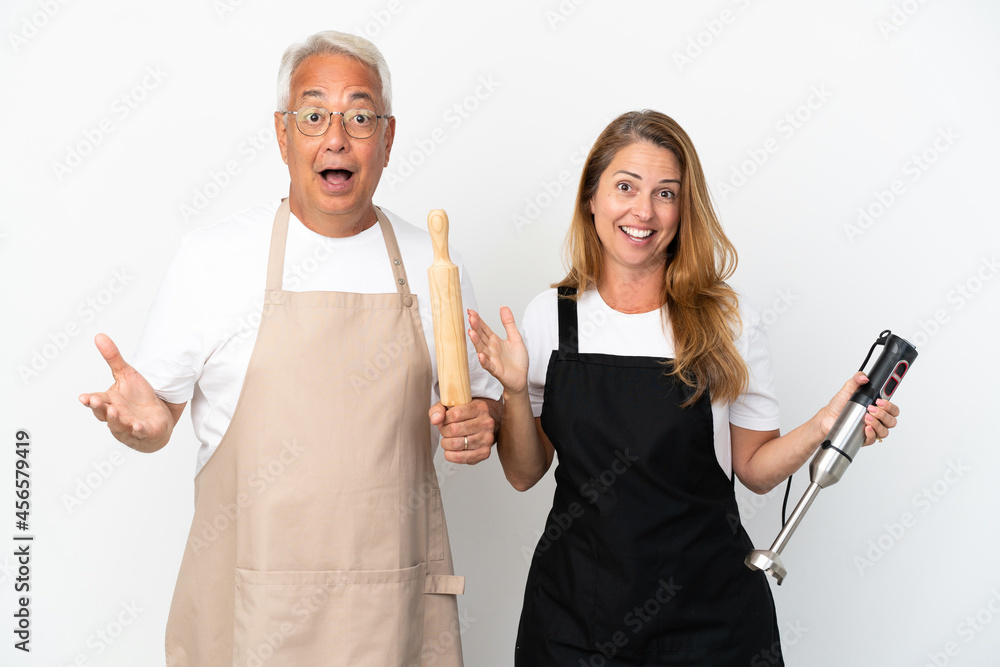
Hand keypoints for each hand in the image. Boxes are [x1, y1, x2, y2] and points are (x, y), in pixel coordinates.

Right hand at [78, 334, 176, 451]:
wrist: (158, 415)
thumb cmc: (138, 397)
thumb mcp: (126, 374)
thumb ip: (113, 358)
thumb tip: (99, 335)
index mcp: (109, 402)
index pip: (96, 401)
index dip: (89, 400)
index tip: (83, 397)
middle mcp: (116, 416)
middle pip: (104, 414)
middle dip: (99, 408)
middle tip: (94, 401)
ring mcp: (129, 426)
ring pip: (119, 425)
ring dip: (116, 420)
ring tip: (114, 412)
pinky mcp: (145, 432)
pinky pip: (140, 433)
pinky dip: (138, 430)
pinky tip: (138, 426)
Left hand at [429, 399, 496, 464]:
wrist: (482, 426)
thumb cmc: (465, 415)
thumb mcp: (451, 405)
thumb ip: (438, 409)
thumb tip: (435, 420)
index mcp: (480, 407)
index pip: (455, 414)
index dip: (445, 419)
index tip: (445, 420)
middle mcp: (486, 423)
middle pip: (455, 429)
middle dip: (444, 431)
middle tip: (445, 431)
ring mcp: (487, 439)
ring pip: (456, 444)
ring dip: (446, 443)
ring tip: (449, 439)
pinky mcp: (484, 452)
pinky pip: (460, 457)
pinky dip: (450, 455)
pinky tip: (451, 449)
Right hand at [467, 307, 528, 394]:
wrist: (521, 378)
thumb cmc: (517, 360)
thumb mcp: (515, 337)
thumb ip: (508, 323)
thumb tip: (503, 307)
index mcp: (495, 341)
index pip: (484, 329)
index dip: (478, 320)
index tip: (471, 311)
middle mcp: (491, 349)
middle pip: (481, 337)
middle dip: (475, 327)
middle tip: (470, 317)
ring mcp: (492, 359)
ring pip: (482, 349)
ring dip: (476, 341)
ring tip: (471, 332)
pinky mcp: (496, 370)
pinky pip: (488, 365)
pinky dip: (484, 360)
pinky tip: (480, 355)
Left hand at [817, 372, 899, 445]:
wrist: (828, 417)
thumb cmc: (839, 405)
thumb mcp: (847, 389)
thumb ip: (856, 380)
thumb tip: (864, 377)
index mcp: (877, 407)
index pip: (893, 408)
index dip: (890, 405)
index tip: (880, 401)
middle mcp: (877, 419)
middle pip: (892, 420)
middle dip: (884, 414)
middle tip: (871, 408)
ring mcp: (872, 429)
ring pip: (885, 431)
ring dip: (877, 424)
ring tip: (866, 417)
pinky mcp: (865, 438)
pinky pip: (874, 439)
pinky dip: (871, 434)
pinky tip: (866, 428)